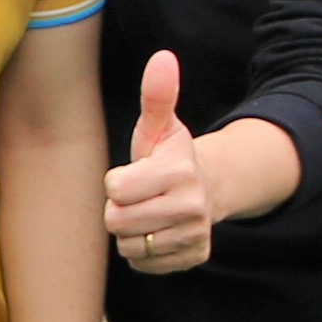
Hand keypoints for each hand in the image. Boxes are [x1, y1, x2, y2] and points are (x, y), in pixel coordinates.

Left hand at [103, 50, 219, 274]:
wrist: (207, 188)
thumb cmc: (169, 155)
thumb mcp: (160, 126)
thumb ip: (157, 95)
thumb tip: (163, 58)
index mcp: (179, 171)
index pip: (115, 189)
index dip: (117, 182)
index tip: (135, 174)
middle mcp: (192, 207)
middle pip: (118, 221)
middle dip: (120, 208)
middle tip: (139, 196)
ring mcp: (194, 235)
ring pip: (128, 245)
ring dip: (130, 231)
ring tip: (148, 212)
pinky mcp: (193, 257)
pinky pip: (142, 263)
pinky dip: (142, 251)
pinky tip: (156, 231)